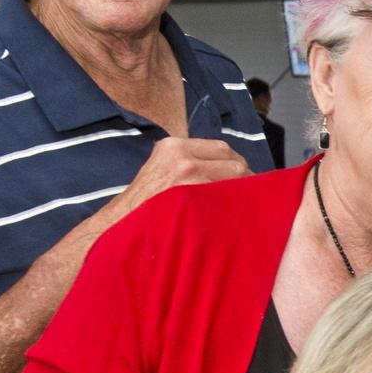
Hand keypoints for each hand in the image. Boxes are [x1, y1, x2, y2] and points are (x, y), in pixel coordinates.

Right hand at [100, 135, 250, 226]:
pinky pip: (229, 196)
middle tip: (251, 196)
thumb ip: (190, 164)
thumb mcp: (161, 170)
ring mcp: (189, 175)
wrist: (120, 226)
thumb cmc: (143, 205)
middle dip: (245, 177)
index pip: (221, 149)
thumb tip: (228, 169)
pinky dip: (237, 204)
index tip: (244, 179)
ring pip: (236, 177)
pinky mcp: (194, 196)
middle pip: (233, 160)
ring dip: (245, 191)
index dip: (236, 165)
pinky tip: (238, 215)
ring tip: (246, 206)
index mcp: (173, 146)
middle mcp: (182, 156)